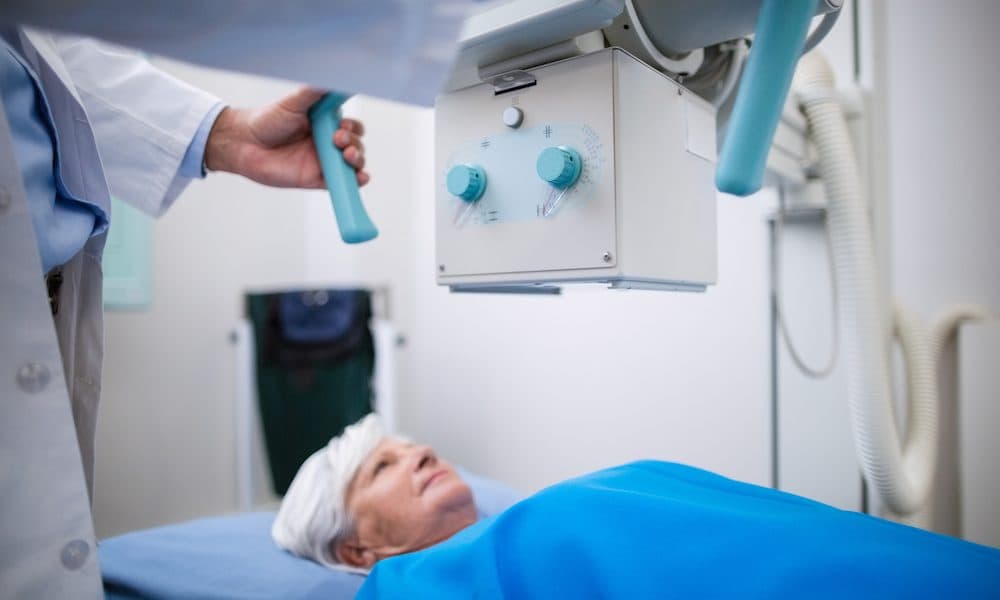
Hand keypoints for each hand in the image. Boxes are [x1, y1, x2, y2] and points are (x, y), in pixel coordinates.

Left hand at [204, 87, 368, 188]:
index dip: (354, 127)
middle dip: (354, 142)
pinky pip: (341, 183)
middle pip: (356, 145)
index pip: (352, 127)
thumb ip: (316, 91)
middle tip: (337, 138)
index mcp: (325, 124)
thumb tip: (338, 78)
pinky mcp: (317, 179)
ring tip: (346, 154)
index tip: (343, 124)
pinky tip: (360, 177)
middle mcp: (326, 143)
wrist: (244, 143)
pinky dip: (355, 181)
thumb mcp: (294, 101)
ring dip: (358, 159)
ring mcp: (323, 162)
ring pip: (353, 164)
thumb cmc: (267, 119)